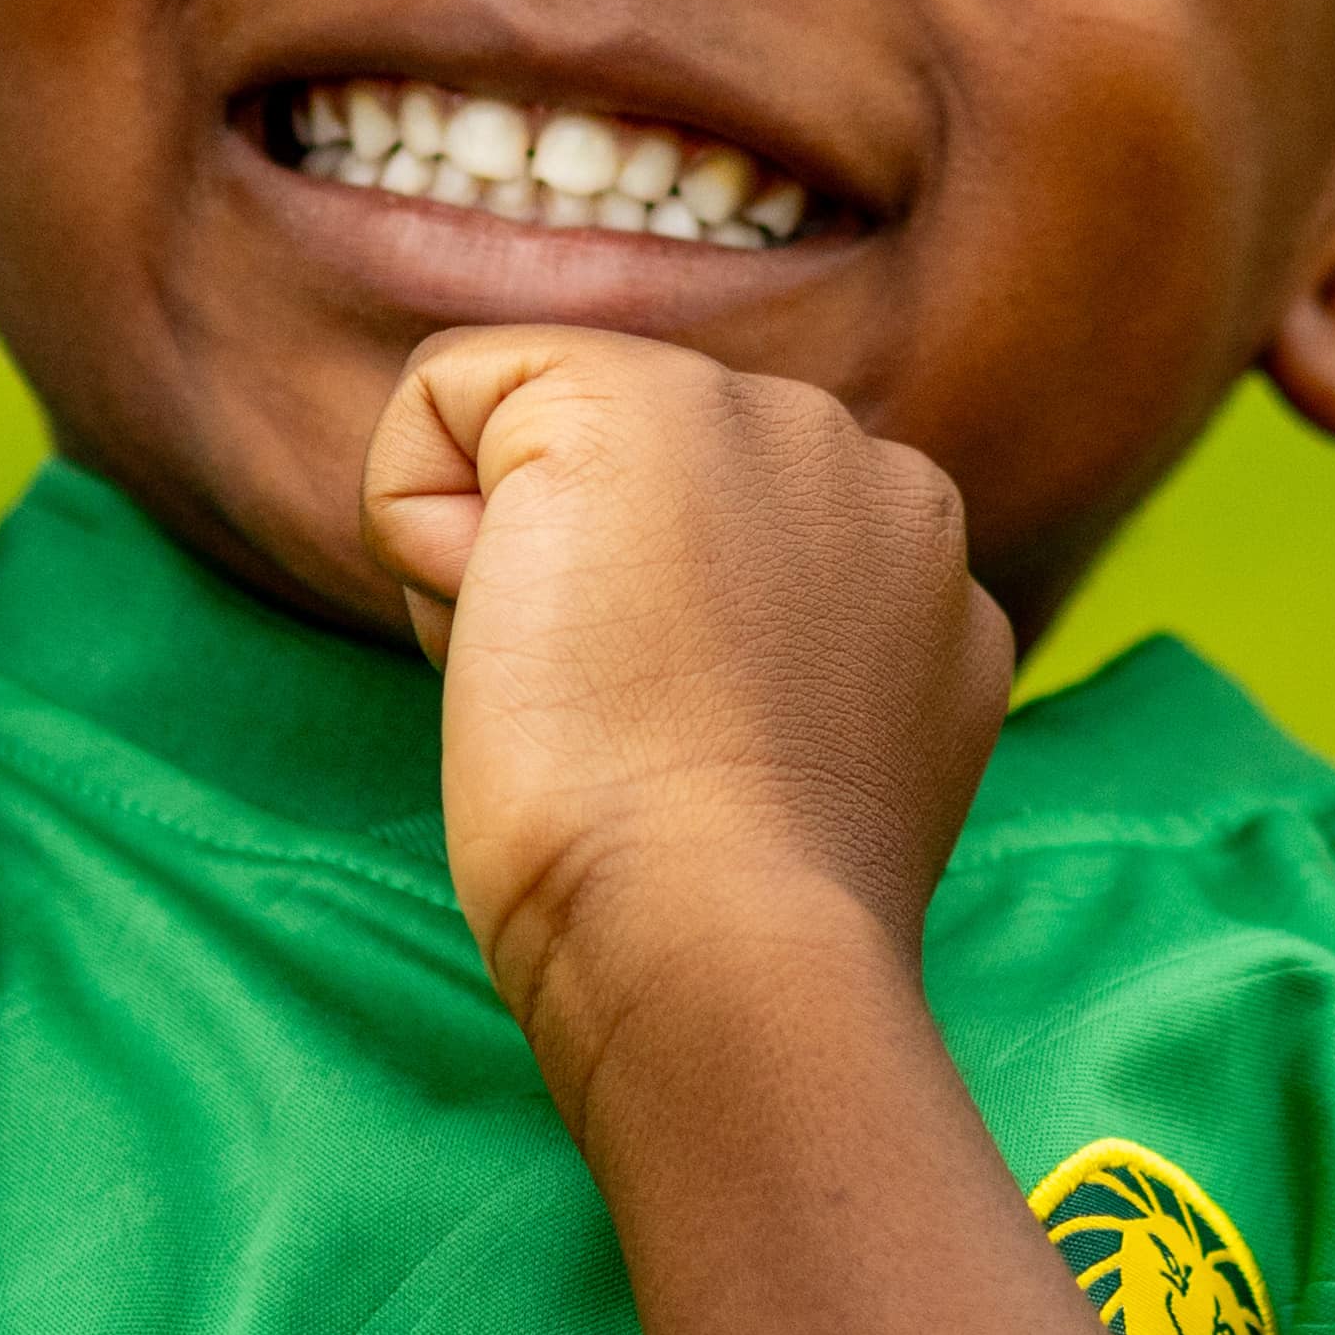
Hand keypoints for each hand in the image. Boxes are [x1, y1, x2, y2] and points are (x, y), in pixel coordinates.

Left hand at [368, 330, 1014, 1089]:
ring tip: (577, 688)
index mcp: (922, 565)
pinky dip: (411, 518)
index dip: (651, 652)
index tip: (692, 763)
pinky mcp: (629, 403)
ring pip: (538, 435)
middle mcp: (867, 465)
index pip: (717, 537)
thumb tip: (670, 630)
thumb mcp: (808, 761)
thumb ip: (782, 661)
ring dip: (510, 559)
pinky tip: (504, 629)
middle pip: (630, 476)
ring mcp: (764, 418)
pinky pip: (441, 398)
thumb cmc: (732, 912)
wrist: (719, 936)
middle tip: (627, 733)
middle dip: (587, 585)